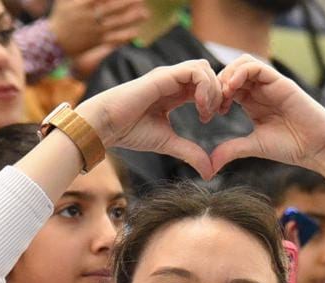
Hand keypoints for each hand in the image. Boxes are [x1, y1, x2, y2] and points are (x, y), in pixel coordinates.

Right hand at [47, 0, 142, 57]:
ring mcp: (94, 30)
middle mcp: (89, 16)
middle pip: (112, 8)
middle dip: (127, 2)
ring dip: (131, 18)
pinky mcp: (97, 41)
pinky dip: (125, 36)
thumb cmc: (62, 14)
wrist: (55, 40)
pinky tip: (136, 32)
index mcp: (81, 3)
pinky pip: (113, 39)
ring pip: (116, 23)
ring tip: (145, 13)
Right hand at [76, 60, 222, 177]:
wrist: (106, 126)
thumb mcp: (168, 143)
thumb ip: (190, 153)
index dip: (215, 99)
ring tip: (205, 111)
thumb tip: (210, 173)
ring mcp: (168, 76)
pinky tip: (199, 107)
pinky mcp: (163, 76)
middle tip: (214, 115)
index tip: (212, 118)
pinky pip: (194, 71)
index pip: (204, 85)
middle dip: (218, 93)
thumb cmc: (130, 132)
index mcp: (174, 93)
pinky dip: (204, 87)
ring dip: (212, 89)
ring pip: (203, 68)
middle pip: (208, 73)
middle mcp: (172, 80)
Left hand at [210, 56, 324, 179]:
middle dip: (217, 84)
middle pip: (232, 72)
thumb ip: (233, 149)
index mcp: (253, 103)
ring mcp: (270, 84)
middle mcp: (261, 90)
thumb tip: (210, 165)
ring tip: (223, 94)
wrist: (318, 147)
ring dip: (228, 75)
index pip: (227, 87)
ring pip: (242, 64)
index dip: (214, 96)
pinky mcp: (280, 81)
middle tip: (212, 103)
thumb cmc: (292, 147)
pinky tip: (233, 88)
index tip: (209, 113)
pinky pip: (256, 67)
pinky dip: (240, 72)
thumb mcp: (255, 146)